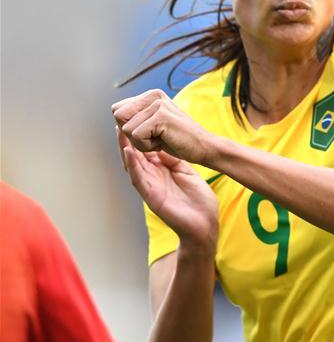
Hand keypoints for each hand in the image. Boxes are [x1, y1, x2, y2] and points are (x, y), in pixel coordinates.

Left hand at [112, 89, 214, 164]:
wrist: (204, 147)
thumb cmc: (179, 140)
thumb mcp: (154, 124)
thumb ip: (137, 115)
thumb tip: (116, 113)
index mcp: (151, 94)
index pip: (118, 109)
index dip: (129, 127)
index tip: (150, 132)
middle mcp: (153, 95)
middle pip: (118, 117)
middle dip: (132, 134)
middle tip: (155, 137)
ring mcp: (157, 104)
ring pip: (126, 129)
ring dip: (141, 143)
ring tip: (161, 140)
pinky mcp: (160, 116)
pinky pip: (136, 136)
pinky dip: (147, 146)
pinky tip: (164, 143)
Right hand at [117, 126, 217, 248]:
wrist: (205, 224)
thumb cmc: (198, 201)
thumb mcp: (186, 173)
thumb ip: (173, 159)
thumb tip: (165, 142)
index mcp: (161, 171)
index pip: (145, 150)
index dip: (139, 135)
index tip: (136, 118)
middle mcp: (152, 177)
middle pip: (134, 155)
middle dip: (127, 138)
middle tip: (121, 120)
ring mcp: (150, 187)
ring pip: (131, 164)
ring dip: (124, 148)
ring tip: (119, 130)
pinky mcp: (151, 196)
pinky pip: (138, 178)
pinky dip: (132, 164)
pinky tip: (128, 151)